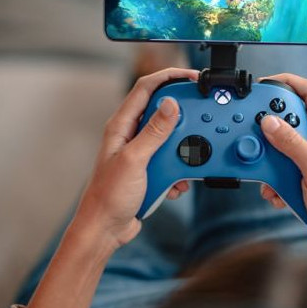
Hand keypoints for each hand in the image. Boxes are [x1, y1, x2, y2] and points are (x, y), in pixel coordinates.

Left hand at [73, 67, 197, 248]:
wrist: (105, 230)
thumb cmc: (108, 197)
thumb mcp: (134, 161)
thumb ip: (154, 132)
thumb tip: (171, 105)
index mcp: (121, 126)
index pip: (146, 88)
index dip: (170, 77)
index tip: (192, 78)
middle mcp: (130, 134)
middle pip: (162, 110)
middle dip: (183, 117)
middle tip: (202, 117)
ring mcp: (140, 152)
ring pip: (170, 138)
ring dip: (183, 150)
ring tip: (189, 160)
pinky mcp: (148, 169)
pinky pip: (171, 161)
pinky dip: (179, 171)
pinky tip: (176, 185)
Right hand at [257, 72, 306, 260]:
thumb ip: (292, 143)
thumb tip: (270, 122)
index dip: (288, 82)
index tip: (264, 85)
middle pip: (288, 120)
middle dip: (270, 131)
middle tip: (257, 138)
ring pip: (279, 147)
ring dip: (270, 163)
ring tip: (271, 177)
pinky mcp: (302, 177)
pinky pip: (279, 170)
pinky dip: (273, 181)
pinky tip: (277, 194)